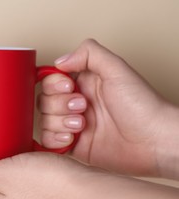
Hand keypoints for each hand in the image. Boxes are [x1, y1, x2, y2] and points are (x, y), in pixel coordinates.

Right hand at [40, 39, 178, 177]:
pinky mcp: (73, 144)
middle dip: (60, 105)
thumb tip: (60, 61)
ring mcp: (72, 124)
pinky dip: (55, 139)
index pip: (50, 79)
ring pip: (44, 120)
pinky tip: (72, 138)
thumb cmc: (142, 106)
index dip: (54, 84)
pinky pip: (48, 140)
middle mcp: (75, 102)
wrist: (154, 141)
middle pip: (43, 100)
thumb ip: (89, 53)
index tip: (70, 87)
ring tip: (82, 125)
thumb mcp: (117, 69)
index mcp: (83, 83)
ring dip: (59, 122)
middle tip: (83, 107)